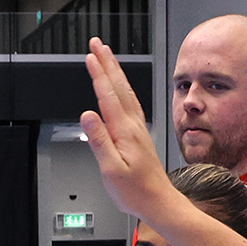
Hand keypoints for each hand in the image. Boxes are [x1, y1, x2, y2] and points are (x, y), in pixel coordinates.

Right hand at [80, 39, 172, 221]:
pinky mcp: (140, 135)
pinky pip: (130, 102)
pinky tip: (121, 86)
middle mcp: (133, 126)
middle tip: (97, 44)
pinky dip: (123, 88)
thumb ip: (99, 141)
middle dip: (107, 63)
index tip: (90, 58)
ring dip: (116, 71)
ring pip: (126, 92)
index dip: (98, 75)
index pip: (108, 96)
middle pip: (118, 87)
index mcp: (124, 132)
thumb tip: (88, 116)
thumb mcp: (111, 169)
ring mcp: (138, 129)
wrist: (158, 201)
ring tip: (107, 56)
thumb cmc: (136, 191)